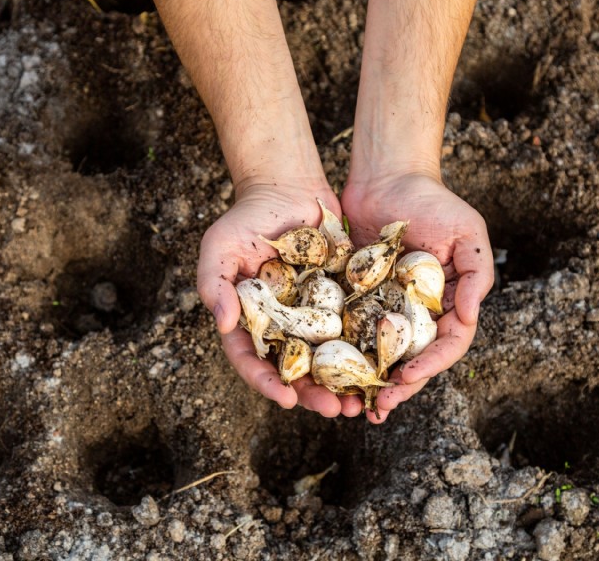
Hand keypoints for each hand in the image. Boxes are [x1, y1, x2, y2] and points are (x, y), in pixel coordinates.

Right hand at [197, 181, 364, 417]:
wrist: (289, 186)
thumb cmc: (247, 217)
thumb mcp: (219, 246)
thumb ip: (214, 285)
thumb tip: (225, 324)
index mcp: (251, 320)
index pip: (254, 360)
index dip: (268, 382)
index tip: (286, 398)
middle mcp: (283, 325)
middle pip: (296, 369)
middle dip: (314, 394)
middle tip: (335, 410)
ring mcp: (314, 314)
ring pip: (330, 358)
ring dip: (345, 383)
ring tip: (363, 402)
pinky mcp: (342, 299)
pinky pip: (356, 327)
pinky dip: (368, 348)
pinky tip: (383, 364)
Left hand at [342, 173, 493, 423]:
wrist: (386, 176)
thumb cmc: (433, 201)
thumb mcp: (468, 232)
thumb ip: (477, 275)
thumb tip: (469, 319)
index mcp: (448, 302)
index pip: (446, 344)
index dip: (429, 365)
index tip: (406, 377)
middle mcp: (418, 311)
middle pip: (411, 358)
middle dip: (397, 385)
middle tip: (377, 407)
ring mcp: (386, 306)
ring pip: (379, 352)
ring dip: (369, 380)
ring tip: (352, 404)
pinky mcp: (355, 297)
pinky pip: (348, 329)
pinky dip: (341, 352)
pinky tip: (326, 372)